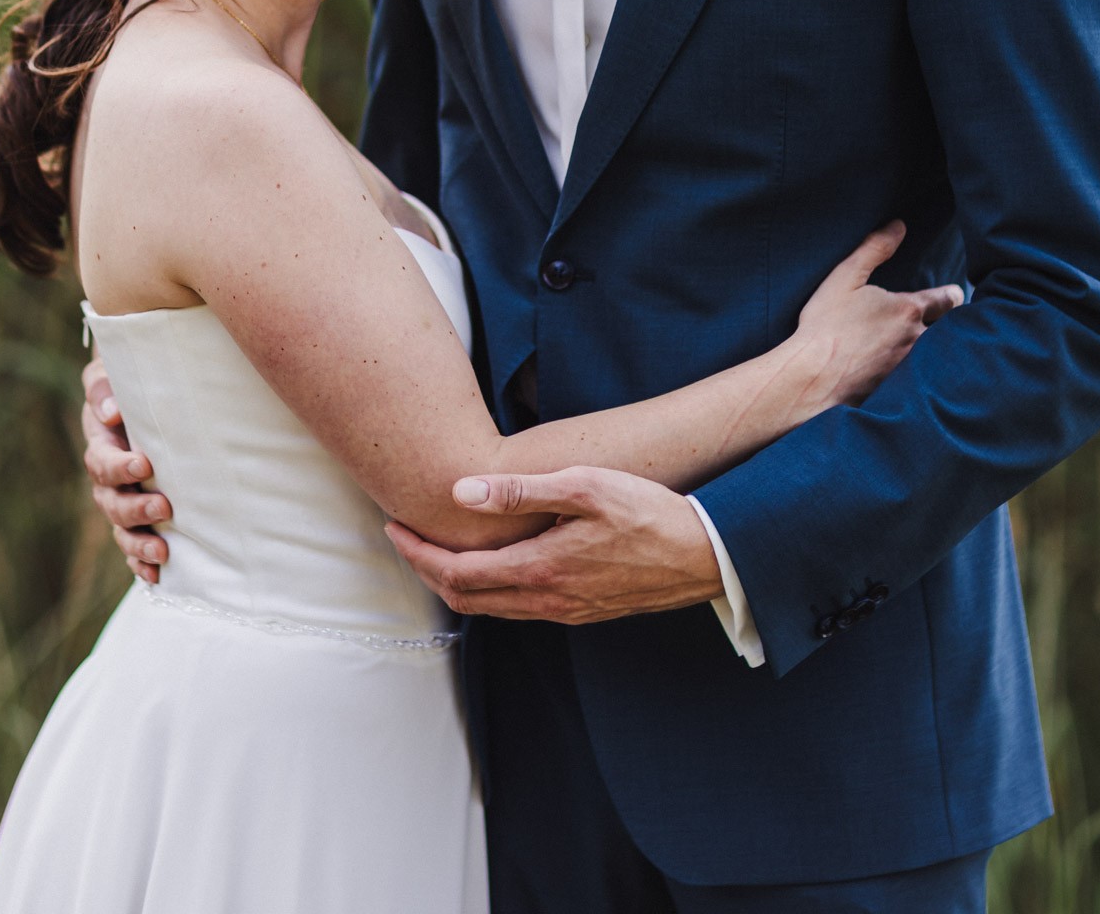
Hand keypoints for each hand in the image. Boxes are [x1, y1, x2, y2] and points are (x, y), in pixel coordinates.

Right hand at [81, 357, 170, 582]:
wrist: (141, 397)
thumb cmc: (130, 381)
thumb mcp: (111, 375)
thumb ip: (105, 388)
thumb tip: (110, 411)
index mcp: (101, 443)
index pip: (102, 461)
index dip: (120, 466)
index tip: (145, 464)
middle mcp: (106, 478)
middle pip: (110, 501)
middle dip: (135, 507)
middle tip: (163, 505)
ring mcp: (119, 500)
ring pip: (121, 529)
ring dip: (139, 542)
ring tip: (163, 551)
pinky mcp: (136, 518)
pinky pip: (131, 547)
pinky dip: (141, 564)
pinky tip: (157, 576)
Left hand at [385, 466, 722, 622]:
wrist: (704, 556)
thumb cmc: (648, 512)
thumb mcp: (585, 487)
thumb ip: (521, 491)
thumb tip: (461, 491)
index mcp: (538, 570)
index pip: (456, 573)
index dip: (417, 553)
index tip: (394, 528)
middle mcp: (546, 601)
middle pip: (465, 598)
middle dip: (427, 570)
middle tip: (406, 538)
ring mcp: (566, 611)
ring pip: (492, 609)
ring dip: (457, 583)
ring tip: (440, 549)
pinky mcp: (583, 611)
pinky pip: (520, 610)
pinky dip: (490, 590)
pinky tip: (495, 566)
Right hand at [795, 221, 963, 410]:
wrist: (814, 377)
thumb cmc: (826, 325)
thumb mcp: (845, 277)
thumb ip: (874, 248)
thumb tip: (898, 226)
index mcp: (907, 310)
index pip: (945, 300)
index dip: (952, 295)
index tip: (956, 294)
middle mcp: (916, 340)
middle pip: (947, 330)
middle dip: (948, 324)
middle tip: (948, 320)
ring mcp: (910, 368)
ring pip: (934, 355)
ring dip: (934, 349)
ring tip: (932, 346)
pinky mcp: (899, 390)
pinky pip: (918, 377)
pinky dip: (918, 372)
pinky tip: (909, 373)